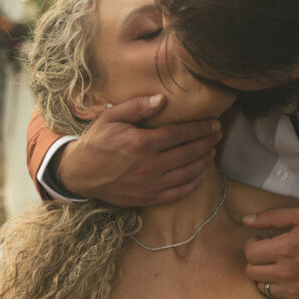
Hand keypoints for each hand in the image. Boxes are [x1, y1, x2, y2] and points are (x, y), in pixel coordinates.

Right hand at [56, 95, 222, 206]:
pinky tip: (200, 174)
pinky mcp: (149, 198)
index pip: (181, 133)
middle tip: (218, 134)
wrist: (81, 174)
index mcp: (142, 143)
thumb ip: (138, 107)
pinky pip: (179, 193)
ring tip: (211, 151)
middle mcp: (150, 165)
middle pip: (189, 152)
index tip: (214, 123)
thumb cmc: (97, 142)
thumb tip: (163, 100)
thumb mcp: (111, 118)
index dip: (201, 128)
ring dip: (204, 161)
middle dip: (207, 142)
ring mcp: (151, 184)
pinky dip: (193, 183)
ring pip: (188, 172)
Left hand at [243, 207, 298, 298]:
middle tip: (270, 254)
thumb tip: (245, 220)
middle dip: (257, 261)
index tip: (262, 242)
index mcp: (286, 249)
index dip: (253, 245)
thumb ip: (271, 217)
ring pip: (261, 287)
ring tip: (279, 267)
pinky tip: (290, 279)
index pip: (250, 253)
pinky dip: (279, 289)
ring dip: (266, 276)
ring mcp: (293, 290)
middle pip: (251, 272)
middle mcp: (287, 272)